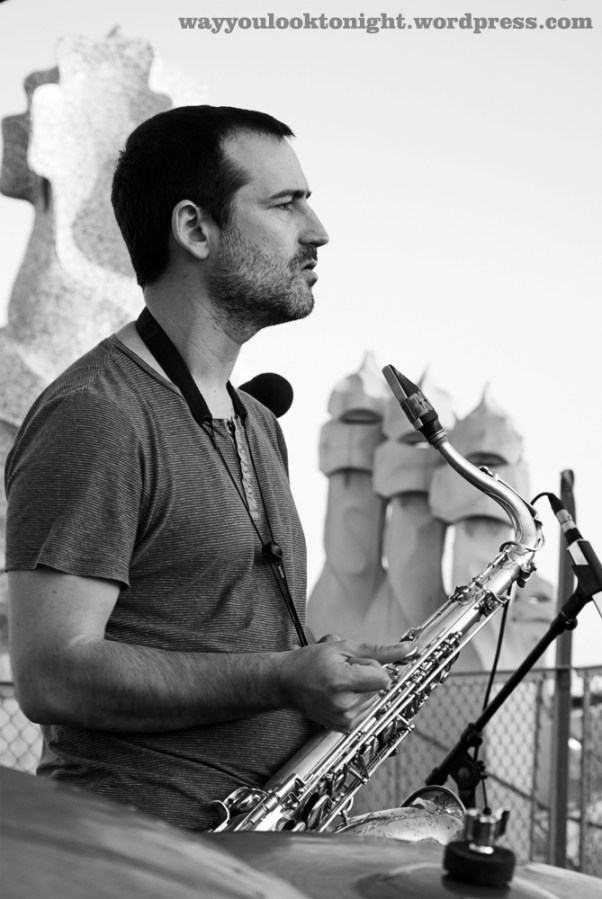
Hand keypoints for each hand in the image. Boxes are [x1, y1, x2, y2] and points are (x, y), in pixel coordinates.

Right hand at [275, 638, 413, 732]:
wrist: (286, 683)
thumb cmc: (309, 662)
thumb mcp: (342, 647)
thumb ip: (378, 651)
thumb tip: (408, 650)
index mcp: (342, 682)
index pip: (384, 678)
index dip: (373, 667)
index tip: (356, 663)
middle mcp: (344, 705)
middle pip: (379, 688)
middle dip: (367, 676)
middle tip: (343, 671)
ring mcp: (344, 720)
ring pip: (374, 699)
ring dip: (362, 689)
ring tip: (339, 682)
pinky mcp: (344, 728)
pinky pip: (366, 710)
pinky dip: (357, 700)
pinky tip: (339, 695)